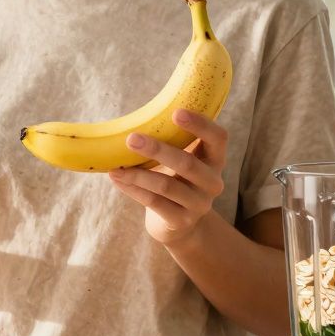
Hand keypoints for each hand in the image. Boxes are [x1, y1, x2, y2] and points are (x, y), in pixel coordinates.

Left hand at [109, 110, 227, 248]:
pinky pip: (153, 202)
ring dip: (138, 174)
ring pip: (166, 186)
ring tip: (116, 166)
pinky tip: (117, 178)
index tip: (175, 112)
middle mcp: (212, 182)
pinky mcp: (181, 220)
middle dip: (157, 150)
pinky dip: (132, 189)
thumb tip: (134, 119)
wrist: (179, 223)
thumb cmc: (176, 179)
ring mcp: (198, 204)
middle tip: (131, 139)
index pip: (218, 138)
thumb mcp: (180, 160)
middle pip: (187, 163)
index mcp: (215, 160)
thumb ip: (171, 141)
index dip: (200, 124)